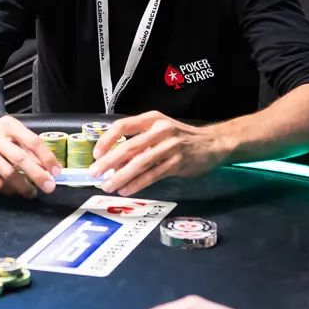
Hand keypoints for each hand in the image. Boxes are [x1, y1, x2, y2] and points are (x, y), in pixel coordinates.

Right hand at [0, 115, 61, 197]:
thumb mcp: (10, 132)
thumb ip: (27, 147)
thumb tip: (47, 167)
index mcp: (8, 125)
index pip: (32, 141)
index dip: (47, 158)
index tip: (56, 172)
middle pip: (20, 158)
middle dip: (38, 175)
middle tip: (49, 187)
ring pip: (8, 173)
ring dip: (23, 186)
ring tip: (32, 193)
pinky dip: (9, 190)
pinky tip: (16, 191)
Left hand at [88, 111, 230, 196]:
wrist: (213, 143)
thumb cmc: (181, 137)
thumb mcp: (160, 131)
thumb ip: (140, 142)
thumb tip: (113, 160)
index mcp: (152, 119)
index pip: (123, 126)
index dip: (107, 140)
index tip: (96, 154)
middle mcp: (160, 130)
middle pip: (129, 146)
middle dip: (109, 162)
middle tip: (95, 173)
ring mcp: (170, 147)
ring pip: (140, 163)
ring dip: (121, 176)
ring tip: (108, 186)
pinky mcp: (177, 163)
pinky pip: (153, 175)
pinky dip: (137, 183)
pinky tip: (127, 189)